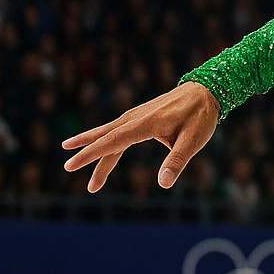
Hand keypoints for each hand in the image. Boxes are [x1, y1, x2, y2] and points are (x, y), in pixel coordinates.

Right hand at [62, 81, 219, 192]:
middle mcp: (135, 118)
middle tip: (67, 167)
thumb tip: (164, 184)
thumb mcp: (193, 141)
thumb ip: (177, 161)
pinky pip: (117, 129)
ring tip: (73, 157)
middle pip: (105, 138)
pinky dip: (105, 139)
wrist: (206, 90)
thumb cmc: (200, 116)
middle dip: (86, 154)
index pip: (111, 142)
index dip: (91, 154)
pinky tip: (99, 145)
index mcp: (144, 124)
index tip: (71, 164)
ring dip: (92, 146)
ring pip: (109, 133)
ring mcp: (136, 115)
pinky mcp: (140, 116)